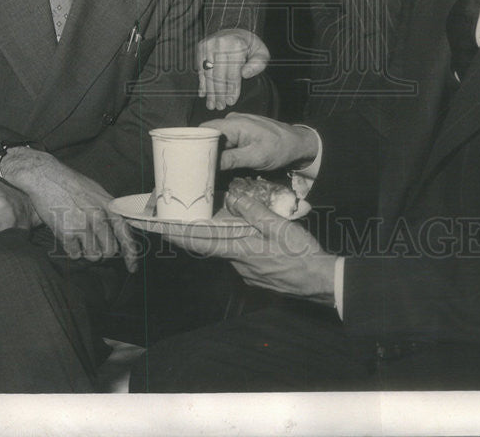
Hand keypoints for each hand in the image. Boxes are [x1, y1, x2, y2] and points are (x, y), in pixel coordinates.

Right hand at [0, 149, 140, 271]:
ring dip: (88, 252)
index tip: (132, 268)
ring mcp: (82, 225)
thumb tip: (121, 227)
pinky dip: (73, 250)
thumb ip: (110, 209)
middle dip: (104, 251)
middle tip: (95, 244)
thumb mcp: (97, 191)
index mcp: (108, 205)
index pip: (126, 233)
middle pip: (110, 250)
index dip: (131, 254)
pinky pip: (75, 255)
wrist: (46, 176)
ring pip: (94, 256)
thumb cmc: (72, 183)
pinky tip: (68, 237)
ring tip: (80, 238)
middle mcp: (98, 216)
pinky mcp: (65, 232)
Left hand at [160, 181, 335, 302]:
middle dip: (190, 234)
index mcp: (240, 250)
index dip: (178, 234)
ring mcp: (247, 272)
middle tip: (173, 221)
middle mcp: (238, 263)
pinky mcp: (257, 276)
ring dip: (212, 238)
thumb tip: (233, 197)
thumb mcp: (278, 226)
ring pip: (224, 251)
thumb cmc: (301, 254)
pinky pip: (238, 256)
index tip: (159, 228)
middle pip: (208, 247)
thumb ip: (254, 211)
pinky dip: (231, 245)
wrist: (320, 282)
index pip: (200, 242)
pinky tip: (239, 235)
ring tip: (204, 222)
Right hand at [197, 28, 269, 109]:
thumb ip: (257, 64)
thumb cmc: (249, 45)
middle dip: (219, 94)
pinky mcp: (201, 47)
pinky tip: (203, 94)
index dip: (232, 90)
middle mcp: (221, 44)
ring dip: (210, 91)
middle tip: (220, 106)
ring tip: (211, 105)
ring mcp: (209, 45)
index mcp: (237, 45)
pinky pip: (200, 68)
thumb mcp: (261, 52)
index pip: (233, 73)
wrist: (235, 28)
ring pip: (208, 74)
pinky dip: (202, 82)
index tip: (231, 102)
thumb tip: (244, 74)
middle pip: (219, 75)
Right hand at [201, 113, 318, 171]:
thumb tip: (210, 165)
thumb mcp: (255, 157)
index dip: (196, 143)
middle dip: (204, 151)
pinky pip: (227, 140)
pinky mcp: (242, 132)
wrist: (297, 144)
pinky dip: (223, 151)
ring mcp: (237, 125)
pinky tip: (220, 164)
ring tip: (206, 169)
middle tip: (197, 168)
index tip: (190, 159)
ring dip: (214, 153)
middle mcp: (233, 121)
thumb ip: (231, 159)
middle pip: (210, 135)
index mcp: (234, 123)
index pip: (205, 129)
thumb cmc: (279, 148)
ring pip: (218, 139)